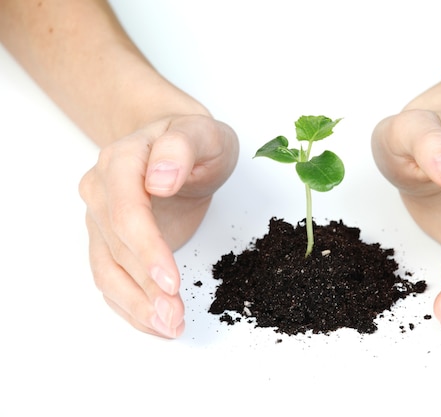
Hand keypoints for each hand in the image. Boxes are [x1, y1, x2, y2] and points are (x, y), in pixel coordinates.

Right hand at [79, 114, 238, 337]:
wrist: (178, 148)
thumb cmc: (195, 140)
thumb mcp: (202, 132)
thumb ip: (182, 148)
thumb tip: (159, 179)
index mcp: (121, 161)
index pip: (127, 212)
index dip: (146, 250)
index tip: (171, 281)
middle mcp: (102, 191)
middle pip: (116, 248)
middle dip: (146, 289)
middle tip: (176, 318)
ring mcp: (102, 219)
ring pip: (108, 271)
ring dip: (136, 306)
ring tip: (169, 327)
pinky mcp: (111, 241)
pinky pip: (112, 278)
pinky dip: (130, 306)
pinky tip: (155, 323)